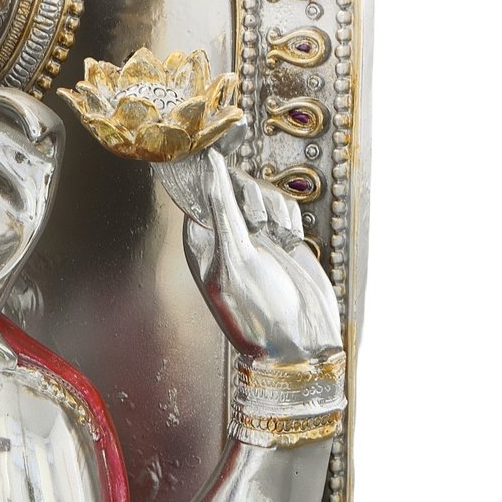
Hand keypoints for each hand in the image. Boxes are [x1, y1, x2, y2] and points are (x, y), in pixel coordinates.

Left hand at [159, 145, 341, 362]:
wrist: (301, 335)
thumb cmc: (259, 309)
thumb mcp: (235, 258)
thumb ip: (223, 210)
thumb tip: (212, 167)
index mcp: (199, 240)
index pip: (200, 192)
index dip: (217, 180)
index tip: (232, 182)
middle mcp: (223, 233)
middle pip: (234, 184)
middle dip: (251, 198)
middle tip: (258, 226)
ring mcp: (252, 233)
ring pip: (262, 192)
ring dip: (273, 212)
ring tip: (275, 241)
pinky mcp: (280, 233)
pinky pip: (285, 205)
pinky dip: (290, 221)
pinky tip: (289, 244)